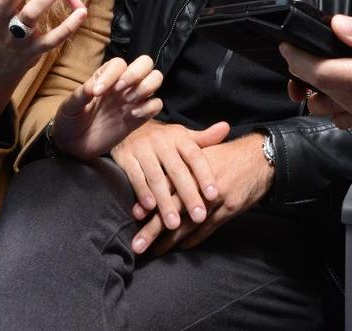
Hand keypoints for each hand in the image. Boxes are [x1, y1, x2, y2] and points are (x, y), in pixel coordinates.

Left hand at [52, 55, 163, 159]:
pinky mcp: (139, 118)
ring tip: (129, 100)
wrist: (73, 145)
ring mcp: (133, 101)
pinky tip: (132, 115)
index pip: (119, 64)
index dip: (111, 74)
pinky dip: (149, 107)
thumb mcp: (69, 106)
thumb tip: (92, 87)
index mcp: (106, 77)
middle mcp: (123, 85)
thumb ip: (80, 95)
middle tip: (120, 89)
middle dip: (137, 72)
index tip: (97, 92)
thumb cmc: (70, 119)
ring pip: (155, 79)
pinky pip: (156, 105)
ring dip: (146, 87)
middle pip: (145, 63)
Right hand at [111, 119, 229, 231]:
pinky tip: (149, 209)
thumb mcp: (183, 136)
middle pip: (178, 171)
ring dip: (165, 202)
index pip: (195, 156)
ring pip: (156, 178)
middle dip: (189, 195)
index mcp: (179, 137)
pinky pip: (135, 177)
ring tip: (174, 224)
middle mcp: (161, 142)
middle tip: (199, 217)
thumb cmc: (163, 139)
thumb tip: (226, 128)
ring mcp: (142, 149)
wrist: (128, 126)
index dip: (205, 175)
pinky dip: (142, 192)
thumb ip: (205, 138)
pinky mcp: (125, 157)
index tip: (214, 195)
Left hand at [130, 134, 273, 255]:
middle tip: (136, 244)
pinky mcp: (229, 209)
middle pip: (173, 208)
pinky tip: (182, 247)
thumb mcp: (203, 152)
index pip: (166, 185)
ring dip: (170, 241)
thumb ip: (181, 163)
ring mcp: (216, 198)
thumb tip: (155, 178)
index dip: (150, 200)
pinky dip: (194, 239)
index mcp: (191, 166)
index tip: (134, 215)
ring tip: (155, 251)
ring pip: (189, 224)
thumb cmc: (228, 155)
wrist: (260, 158)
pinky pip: (208, 230)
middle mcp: (201, 183)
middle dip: (153, 229)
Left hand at [281, 15, 351, 150]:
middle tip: (299, 56)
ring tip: (325, 73)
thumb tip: (337, 27)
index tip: (287, 47)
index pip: (326, 74)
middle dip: (308, 76)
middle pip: (329, 96)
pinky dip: (350, 110)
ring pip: (342, 116)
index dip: (300, 60)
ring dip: (327, 96)